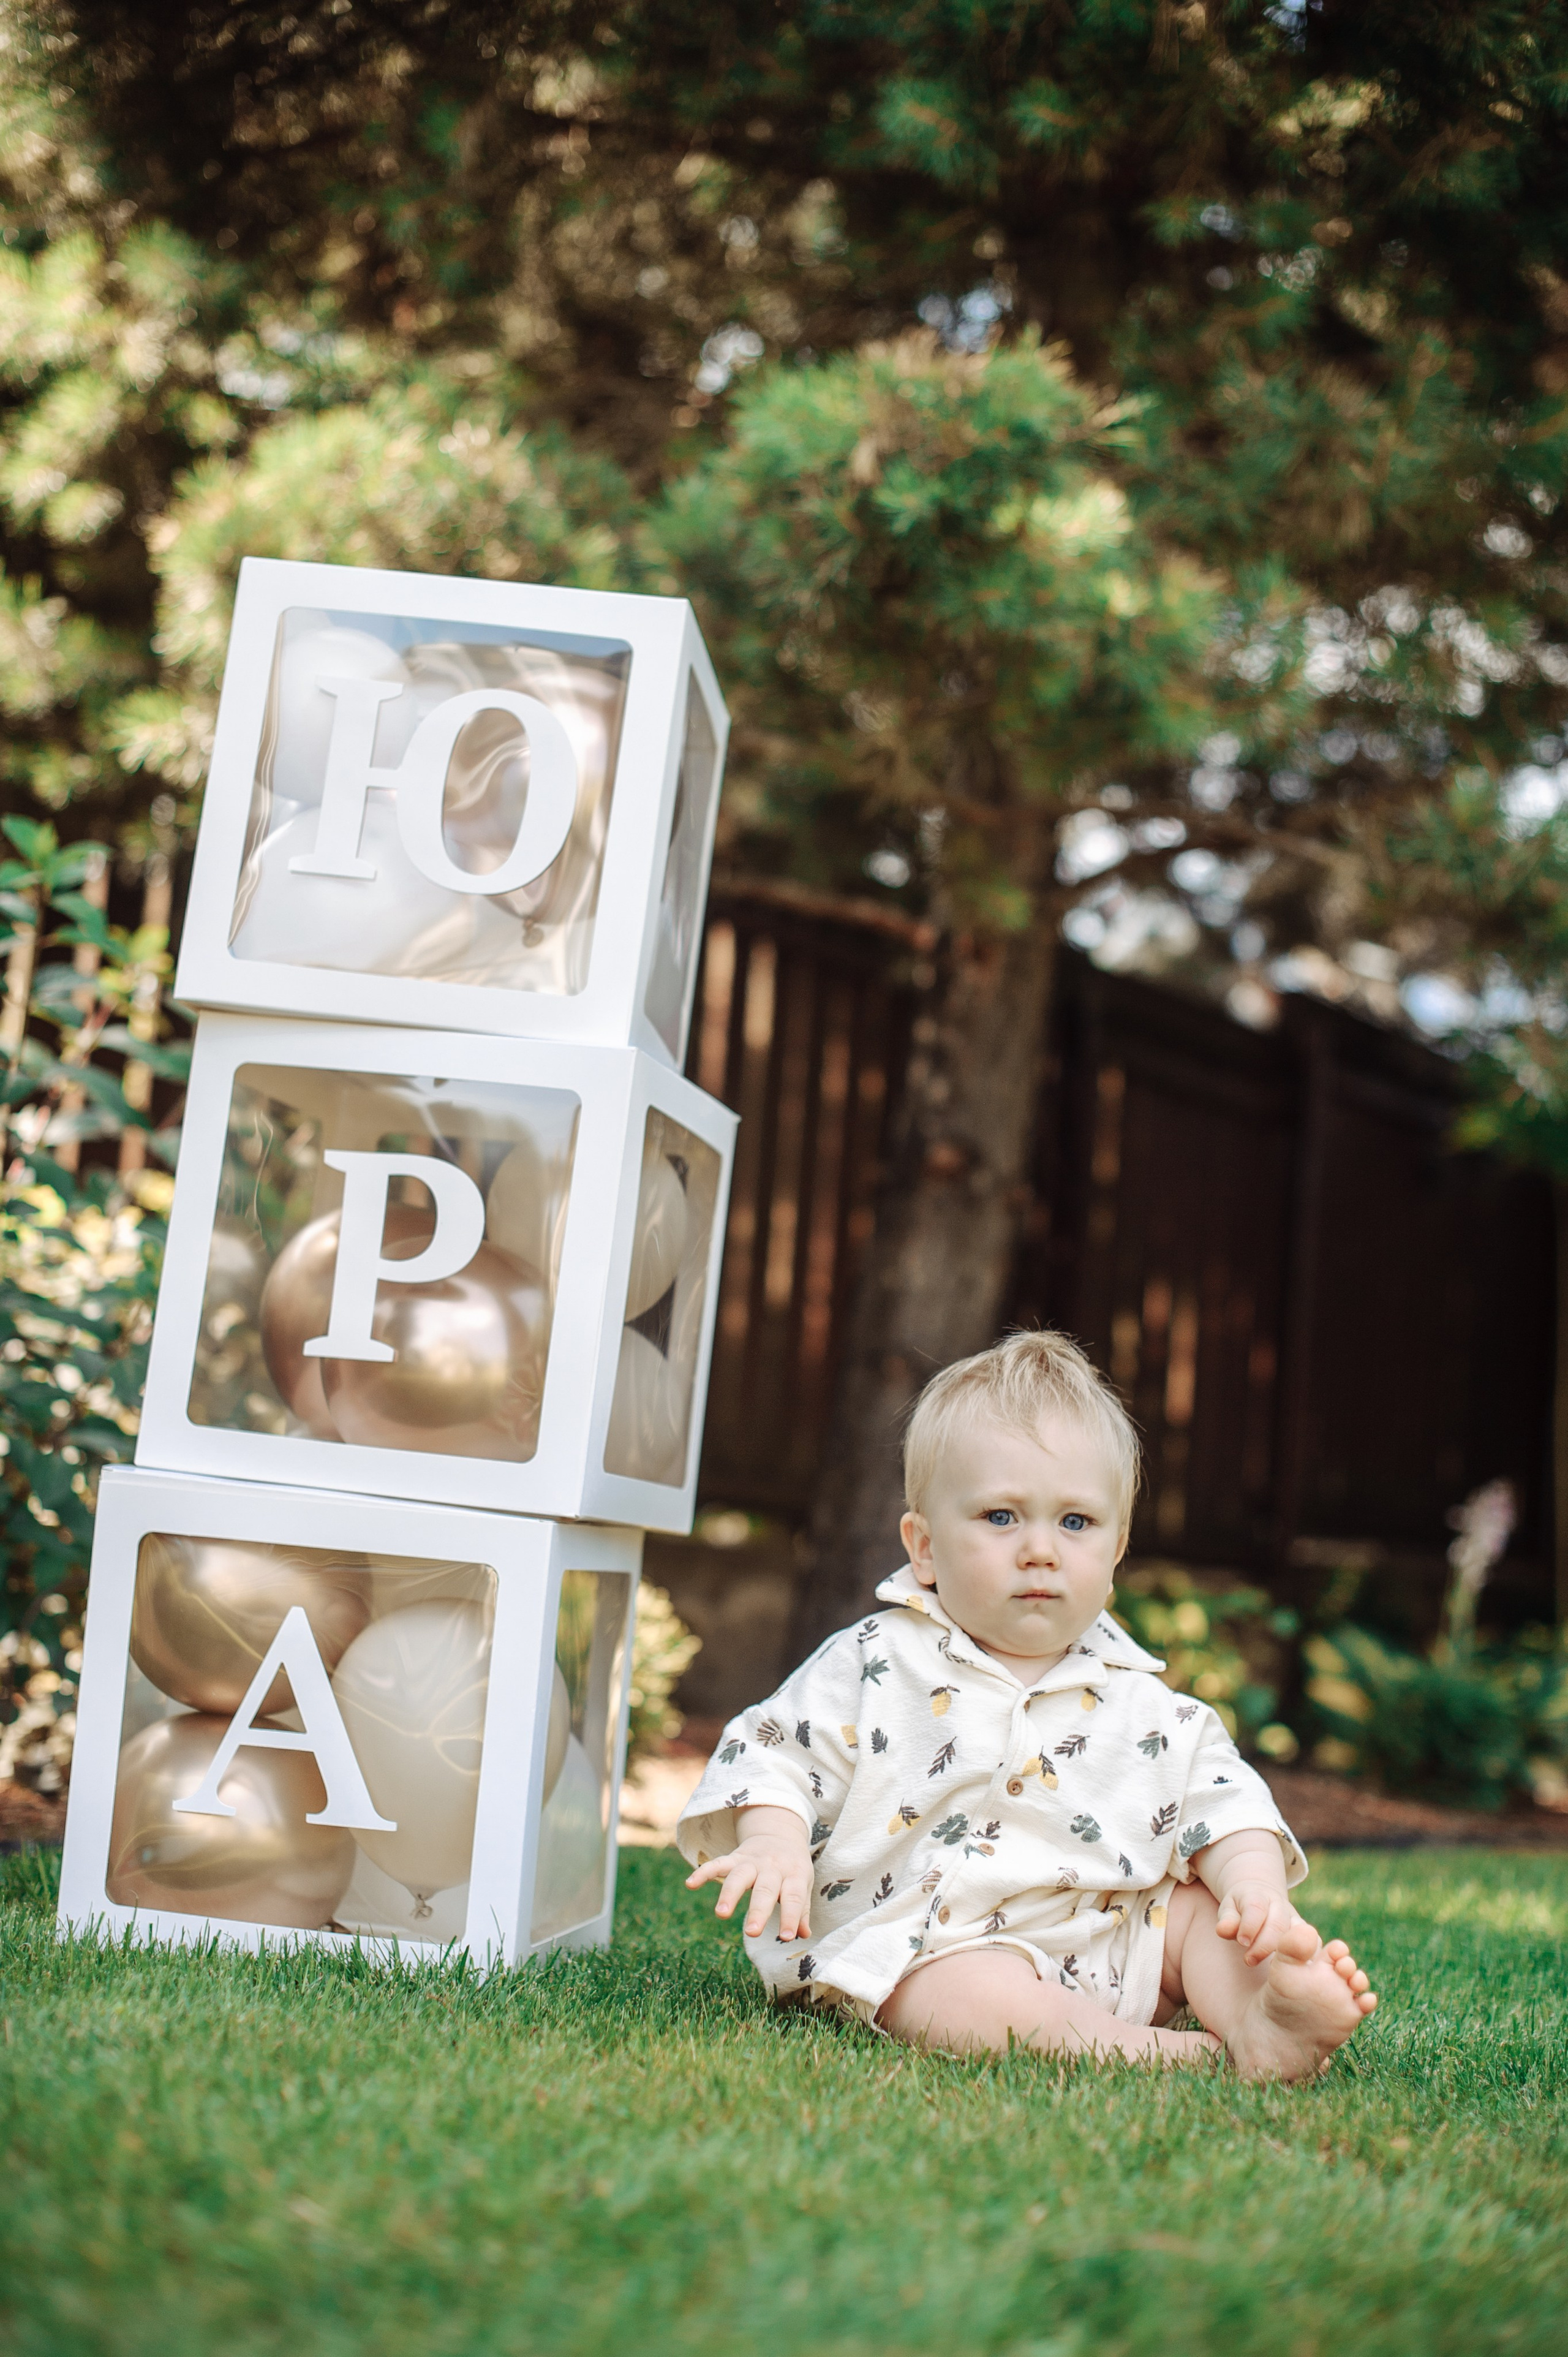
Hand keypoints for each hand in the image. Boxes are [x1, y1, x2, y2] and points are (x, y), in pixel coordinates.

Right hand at [685, 1808, 812, 1939]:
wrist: (779, 1833)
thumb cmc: (792, 1868)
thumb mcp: (803, 1884)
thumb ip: (802, 1909)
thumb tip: (804, 1934)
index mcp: (794, 1874)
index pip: (794, 1898)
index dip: (791, 1917)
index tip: (787, 1937)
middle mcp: (773, 1867)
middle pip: (765, 1889)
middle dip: (758, 1910)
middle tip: (752, 1932)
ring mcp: (752, 1861)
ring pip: (740, 1876)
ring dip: (729, 1894)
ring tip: (721, 1914)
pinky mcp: (735, 1857)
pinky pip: (718, 1863)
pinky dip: (703, 1872)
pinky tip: (690, 1884)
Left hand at [1215, 1879, 1319, 1966]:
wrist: (1261, 1897)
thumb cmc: (1240, 1909)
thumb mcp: (1229, 1909)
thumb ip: (1227, 1920)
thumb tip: (1222, 1930)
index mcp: (1258, 1895)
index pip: (1255, 1907)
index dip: (1249, 1925)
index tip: (1242, 1942)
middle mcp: (1279, 1905)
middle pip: (1277, 1923)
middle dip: (1264, 1944)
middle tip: (1249, 1961)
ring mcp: (1294, 1918)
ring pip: (1296, 1933)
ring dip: (1285, 1953)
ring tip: (1272, 1970)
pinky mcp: (1304, 1932)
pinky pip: (1312, 1942)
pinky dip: (1306, 1956)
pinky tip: (1294, 1972)